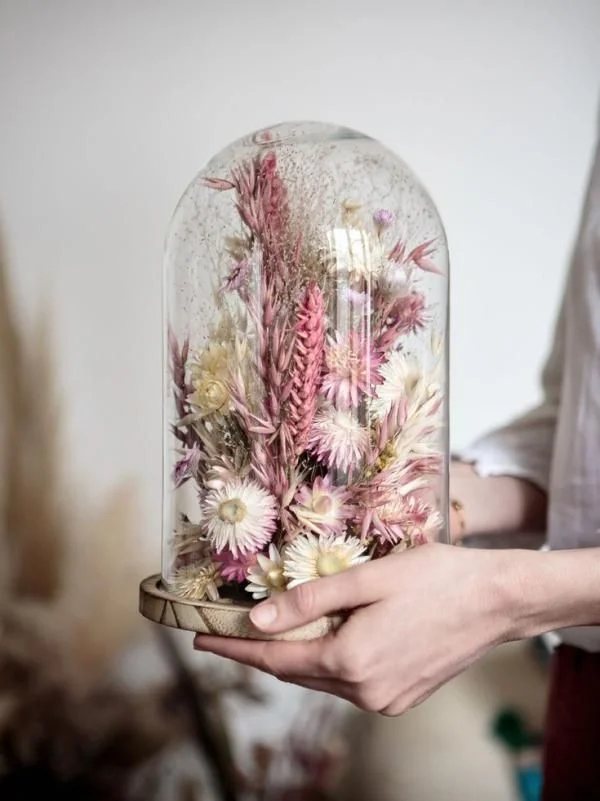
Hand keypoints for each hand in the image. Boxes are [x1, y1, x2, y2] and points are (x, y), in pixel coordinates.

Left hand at [194, 543, 519, 715]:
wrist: (497, 601)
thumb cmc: (437, 579)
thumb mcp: (367, 579)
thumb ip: (309, 600)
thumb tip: (258, 620)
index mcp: (350, 660)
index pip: (275, 657)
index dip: (235, 648)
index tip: (203, 639)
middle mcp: (365, 691)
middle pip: (295, 672)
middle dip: (259, 652)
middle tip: (227, 633)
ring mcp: (386, 699)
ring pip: (322, 680)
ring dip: (295, 657)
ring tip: (270, 633)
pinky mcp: (402, 696)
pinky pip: (349, 684)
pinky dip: (327, 664)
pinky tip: (324, 641)